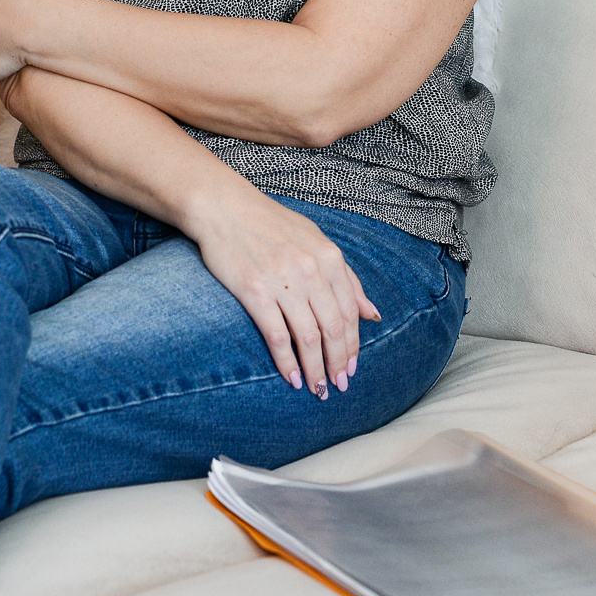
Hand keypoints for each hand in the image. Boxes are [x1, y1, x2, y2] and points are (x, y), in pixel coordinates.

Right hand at [192, 193, 381, 398]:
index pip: (349, 313)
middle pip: (333, 328)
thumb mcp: (316, 241)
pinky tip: (292, 378)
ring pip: (308, 337)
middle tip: (339, 385)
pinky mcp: (254, 292)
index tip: (352, 367)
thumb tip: (372, 313)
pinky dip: (287, 361)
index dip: (353, 345)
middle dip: (339, 362)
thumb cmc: (270, 224)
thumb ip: (346, 277)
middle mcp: (310, 270)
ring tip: (318, 388)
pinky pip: (277, 335)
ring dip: (316, 369)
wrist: (224, 207)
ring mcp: (282, 282)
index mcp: (329, 258)